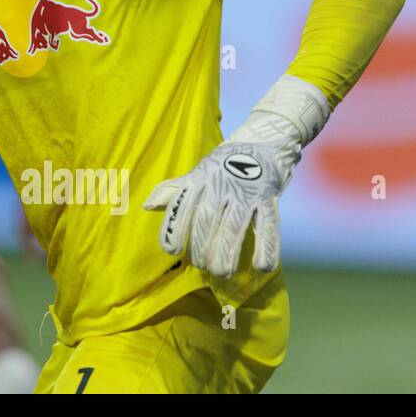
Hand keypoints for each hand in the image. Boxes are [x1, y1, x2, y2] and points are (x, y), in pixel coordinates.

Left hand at [143, 138, 297, 276]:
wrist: (261, 144)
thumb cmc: (221, 167)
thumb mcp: (196, 175)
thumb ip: (173, 191)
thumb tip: (147, 206)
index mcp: (199, 180)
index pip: (182, 205)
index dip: (174, 228)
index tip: (171, 251)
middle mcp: (220, 185)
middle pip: (207, 220)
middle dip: (202, 246)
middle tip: (202, 267)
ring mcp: (245, 192)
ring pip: (234, 225)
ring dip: (228, 251)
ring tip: (222, 272)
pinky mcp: (268, 198)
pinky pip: (268, 225)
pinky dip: (266, 247)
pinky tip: (260, 267)